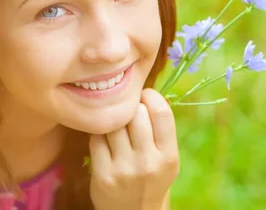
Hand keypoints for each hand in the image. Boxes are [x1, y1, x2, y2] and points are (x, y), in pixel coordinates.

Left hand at [89, 88, 179, 209]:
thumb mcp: (166, 157)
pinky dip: (99, 135)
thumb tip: (143, 89)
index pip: (161, 112)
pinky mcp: (103, 175)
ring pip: (114, 123)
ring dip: (113, 120)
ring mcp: (124, 169)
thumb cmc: (151, 176)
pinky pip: (96, 138)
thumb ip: (160, 128)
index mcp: (169, 156)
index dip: (150, 97)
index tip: (144, 97)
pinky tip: (105, 141)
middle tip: (128, 112)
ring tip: (117, 126)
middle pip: (135, 113)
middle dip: (130, 107)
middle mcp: (148, 162)